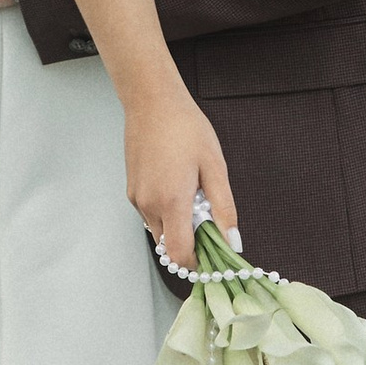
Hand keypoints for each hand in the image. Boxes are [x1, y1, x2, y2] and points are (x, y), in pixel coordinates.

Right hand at [126, 82, 237, 277]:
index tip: (212, 254)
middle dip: (189, 243)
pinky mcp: (132, 190)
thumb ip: (224, 208)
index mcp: (171, 201)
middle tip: (207, 221)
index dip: (196, 261)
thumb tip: (233, 240)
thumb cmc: (185, 128)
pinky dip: (165, 212)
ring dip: (177, 226)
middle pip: (168, 247)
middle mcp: (149, 205)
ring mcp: (137, 198)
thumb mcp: (215, 167)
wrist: (152, 103)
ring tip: (192, 197)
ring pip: (158, 231)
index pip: (179, 254)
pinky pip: (150, 215)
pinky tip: (177, 188)